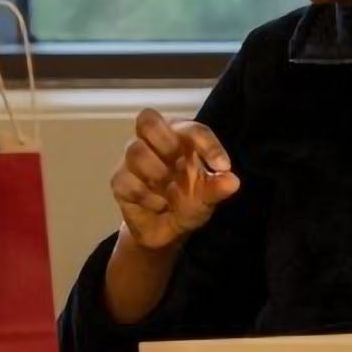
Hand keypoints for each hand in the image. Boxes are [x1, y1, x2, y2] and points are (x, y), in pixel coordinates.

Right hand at [111, 109, 240, 250]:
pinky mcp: (119, 181)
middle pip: (147, 119)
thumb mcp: (207, 198)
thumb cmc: (189, 202)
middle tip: (179, 167)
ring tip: (169, 193)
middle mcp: (153, 142)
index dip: (207, 144)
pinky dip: (147, 197)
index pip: (191, 128)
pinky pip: (126, 181)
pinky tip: (157, 206)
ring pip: (136, 151)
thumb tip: (232, 181)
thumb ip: (217, 188)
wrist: (167, 232)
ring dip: (157, 175)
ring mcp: (132, 160)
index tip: (222, 167)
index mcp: (180, 137)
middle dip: (166, 144)